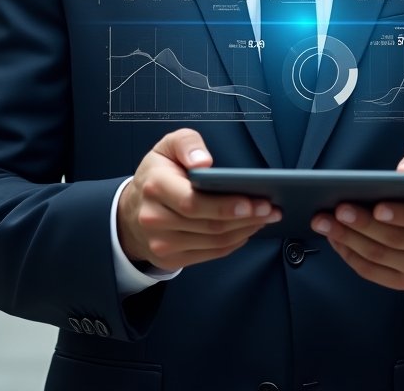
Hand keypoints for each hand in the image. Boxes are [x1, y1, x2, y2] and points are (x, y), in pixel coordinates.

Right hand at [117, 129, 280, 269]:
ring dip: (245, 230)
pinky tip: (248, 229)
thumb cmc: (157, 173)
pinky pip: (211, 253)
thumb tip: (204, 162)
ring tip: (266, 217)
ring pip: (214, 242)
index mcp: (155, 186)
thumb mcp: (167, 146)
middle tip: (271, 208)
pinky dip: (234, 242)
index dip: (225, 205)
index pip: (193, 202)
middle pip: (209, 225)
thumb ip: (187, 143)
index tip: (252, 200)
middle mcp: (155, 219)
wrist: (131, 211)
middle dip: (246, 217)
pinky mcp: (171, 259)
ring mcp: (162, 243)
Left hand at [310, 144, 403, 290]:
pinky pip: (374, 272)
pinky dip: (351, 256)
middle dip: (364, 224)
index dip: (402, 214)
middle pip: (398, 238)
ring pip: (382, 256)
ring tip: (324, 222)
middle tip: (338, 209)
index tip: (377, 206)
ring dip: (349, 239)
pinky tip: (335, 238)